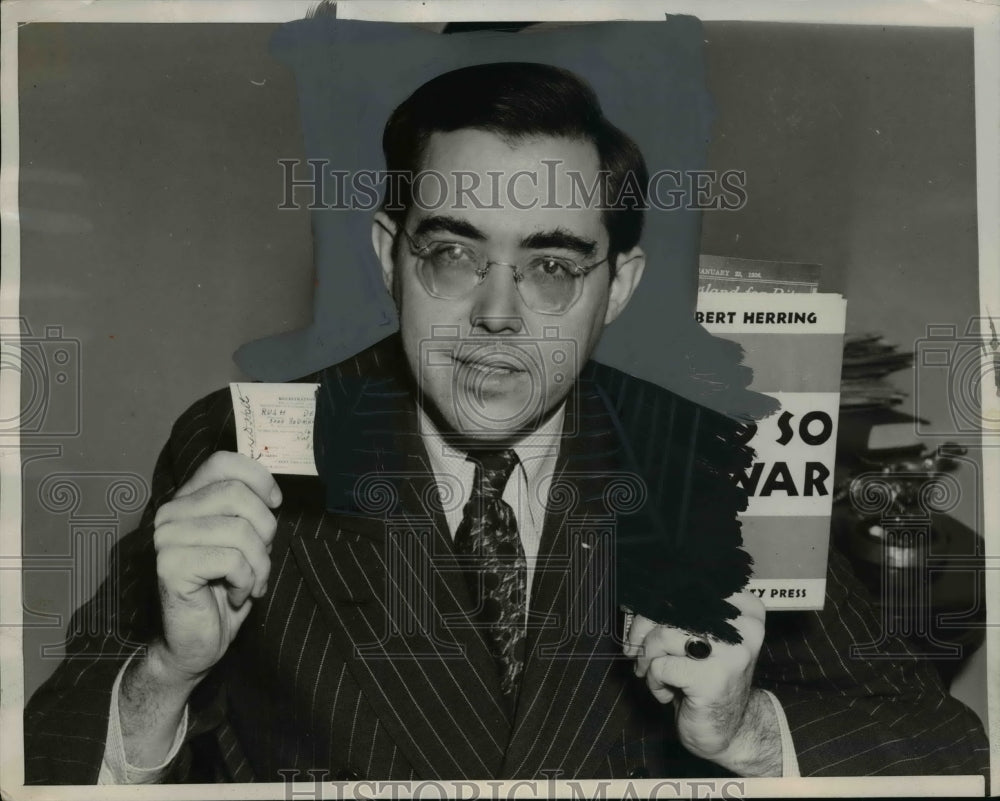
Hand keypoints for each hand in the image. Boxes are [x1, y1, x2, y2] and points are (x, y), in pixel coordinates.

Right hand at [151, 451, 280, 682]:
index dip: (258, 477)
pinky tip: (236, 594)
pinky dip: (246, 581)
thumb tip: (272, 493)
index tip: (274, 503)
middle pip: (237, 495)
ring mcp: (166, 538)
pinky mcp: (171, 566)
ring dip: (259, 563)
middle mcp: (171, 513)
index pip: (222, 462)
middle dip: (265, 529)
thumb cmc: (223, 590)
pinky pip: (231, 560)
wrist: (195, 643)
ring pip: (240, 530)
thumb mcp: (243, 542)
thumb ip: (247, 512)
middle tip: (261, 558)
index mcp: (188, 500)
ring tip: (251, 582)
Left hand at [624, 591, 776, 772]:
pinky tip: (667, 693)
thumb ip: (678, 613)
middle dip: (643, 628)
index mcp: (743, 608)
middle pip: (672, 606)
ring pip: (663, 635)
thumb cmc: (705, 678)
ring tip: (653, 673)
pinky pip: (661, 666)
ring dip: (648, 658)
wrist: (730, 731)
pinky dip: (654, 681)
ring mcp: (731, 653)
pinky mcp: (713, 679)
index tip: (644, 615)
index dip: (657, 598)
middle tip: (635, 649)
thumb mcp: (697, 637)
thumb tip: (635, 599)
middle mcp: (743, 626)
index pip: (689, 584)